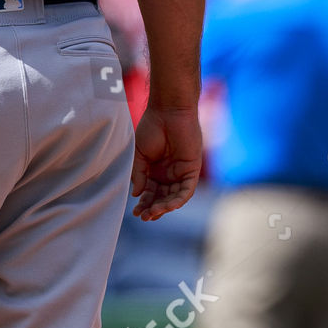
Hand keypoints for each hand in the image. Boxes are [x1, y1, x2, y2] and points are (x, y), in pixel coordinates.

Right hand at [130, 106, 202, 220]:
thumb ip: (138, 174)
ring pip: (174, 197)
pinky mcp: (192, 169)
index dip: (144, 203)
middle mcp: (168, 174)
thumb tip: (136, 194)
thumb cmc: (151, 128)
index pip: (150, 193)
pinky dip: (179, 199)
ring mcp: (181, 172)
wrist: (168, 112)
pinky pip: (187, 190)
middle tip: (144, 216)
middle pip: (162, 198)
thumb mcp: (139, 154)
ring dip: (165, 207)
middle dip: (153, 208)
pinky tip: (169, 206)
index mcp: (155, 171)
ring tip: (153, 213)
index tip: (136, 212)